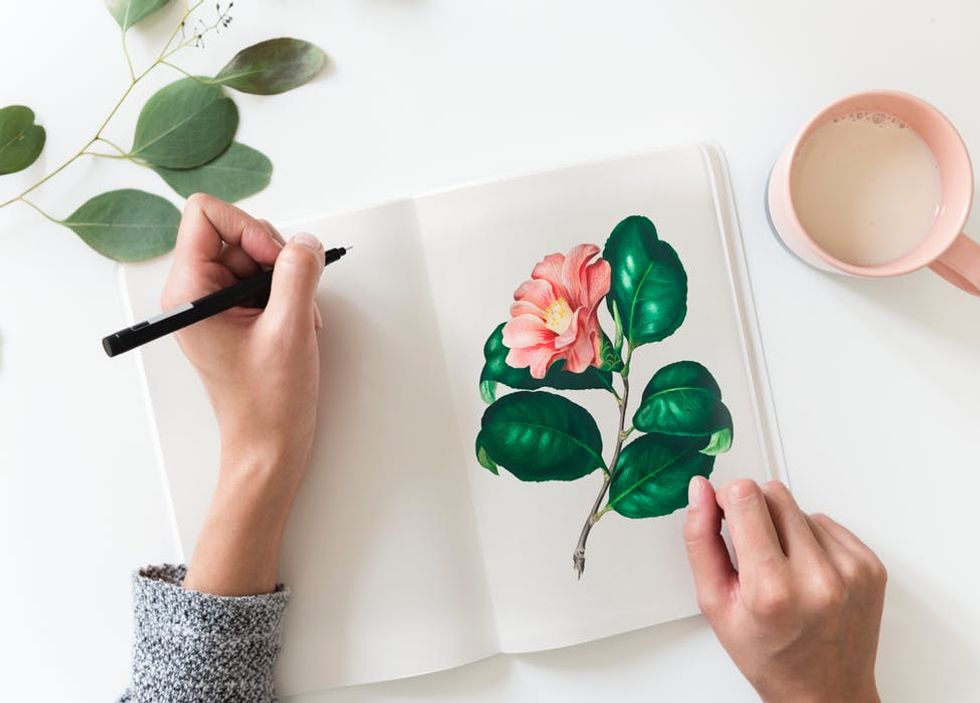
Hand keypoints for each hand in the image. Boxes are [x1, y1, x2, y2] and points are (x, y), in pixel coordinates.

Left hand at [161, 193, 325, 595]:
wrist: (269, 445)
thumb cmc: (267, 401)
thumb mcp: (288, 329)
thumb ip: (298, 274)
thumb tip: (307, 241)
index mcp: (188, 292)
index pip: (206, 215)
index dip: (248, 227)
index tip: (274, 259)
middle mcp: (195, 292)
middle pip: (238, 232)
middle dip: (275, 256)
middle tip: (292, 294)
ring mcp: (216, 303)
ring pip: (257, 255)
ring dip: (287, 279)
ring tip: (297, 318)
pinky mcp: (236, 314)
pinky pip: (266, 279)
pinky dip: (289, 294)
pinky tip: (297, 325)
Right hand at [684, 478, 885, 702]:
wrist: (826, 693)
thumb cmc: (769, 656)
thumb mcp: (716, 603)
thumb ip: (701, 541)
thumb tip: (700, 491)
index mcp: (772, 589)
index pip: (746, 497)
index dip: (727, 498)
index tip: (724, 515)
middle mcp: (817, 577)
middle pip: (774, 493)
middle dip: (754, 511)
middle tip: (753, 550)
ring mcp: (850, 570)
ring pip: (800, 507)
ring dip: (785, 528)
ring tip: (783, 569)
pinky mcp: (871, 566)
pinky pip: (828, 523)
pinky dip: (812, 539)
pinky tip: (806, 571)